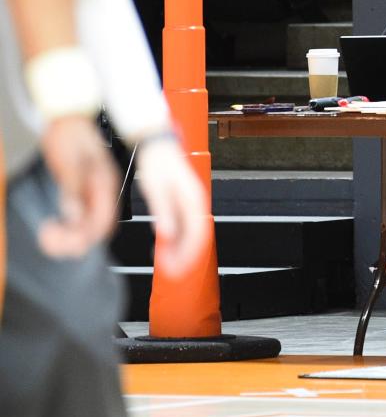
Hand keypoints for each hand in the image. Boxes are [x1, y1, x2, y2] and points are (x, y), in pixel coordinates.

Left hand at [37, 115, 119, 257]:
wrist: (67, 120)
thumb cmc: (70, 135)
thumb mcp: (69, 163)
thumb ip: (74, 190)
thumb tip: (73, 215)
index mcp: (105, 185)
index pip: (103, 221)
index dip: (84, 235)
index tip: (61, 235)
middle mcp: (102, 193)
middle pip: (97, 230)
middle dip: (73, 240)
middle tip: (49, 236)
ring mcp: (93, 195)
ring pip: (87, 228)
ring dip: (68, 238)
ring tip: (48, 234)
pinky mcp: (83, 195)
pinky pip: (79, 220)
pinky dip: (66, 228)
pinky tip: (54, 226)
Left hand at [135, 136, 209, 277]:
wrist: (156, 147)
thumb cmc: (157, 163)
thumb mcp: (156, 188)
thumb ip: (164, 212)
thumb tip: (168, 234)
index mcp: (194, 199)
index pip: (198, 233)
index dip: (189, 253)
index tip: (176, 266)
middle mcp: (196, 204)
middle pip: (197, 237)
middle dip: (185, 256)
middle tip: (169, 269)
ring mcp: (191, 205)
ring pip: (191, 234)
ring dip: (180, 250)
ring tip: (164, 260)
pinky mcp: (183, 206)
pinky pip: (185, 227)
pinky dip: (176, 240)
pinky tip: (164, 246)